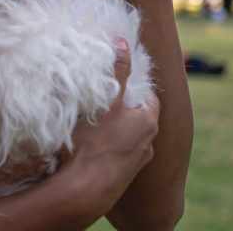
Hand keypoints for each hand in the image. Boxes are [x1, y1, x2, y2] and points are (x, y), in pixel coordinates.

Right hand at [59, 38, 159, 216]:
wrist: (84, 190)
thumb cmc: (95, 143)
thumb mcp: (105, 100)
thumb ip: (117, 71)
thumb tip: (123, 42)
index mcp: (148, 121)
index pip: (148, 95)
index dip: (133, 85)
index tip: (117, 80)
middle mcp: (149, 142)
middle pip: (139, 116)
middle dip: (123, 106)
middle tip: (103, 98)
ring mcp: (137, 162)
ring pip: (129, 136)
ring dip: (116, 128)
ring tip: (94, 122)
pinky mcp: (123, 177)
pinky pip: (119, 154)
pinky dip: (110, 147)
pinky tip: (92, 145)